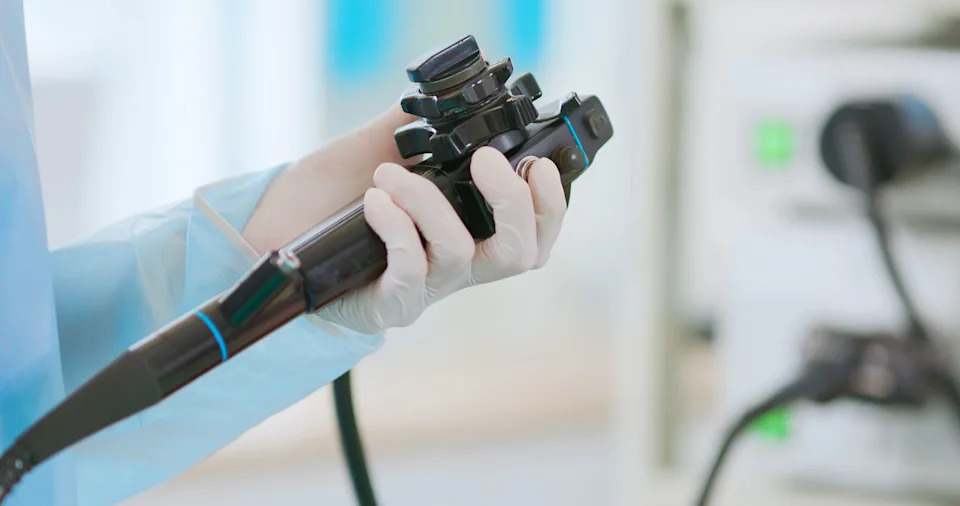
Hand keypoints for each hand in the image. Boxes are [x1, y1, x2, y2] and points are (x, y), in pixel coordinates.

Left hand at [243, 105, 566, 334]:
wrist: (281, 233)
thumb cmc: (337, 196)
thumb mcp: (383, 150)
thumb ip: (418, 127)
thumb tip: (443, 91)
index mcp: (472, 234)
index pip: (535, 235)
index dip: (551, 206)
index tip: (536, 163)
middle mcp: (459, 266)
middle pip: (520, 254)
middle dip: (513, 202)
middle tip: (484, 159)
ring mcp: (426, 288)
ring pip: (459, 251)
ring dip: (428, 201)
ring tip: (389, 174)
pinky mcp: (389, 304)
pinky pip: (411, 269)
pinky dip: (397, 226)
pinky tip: (375, 201)